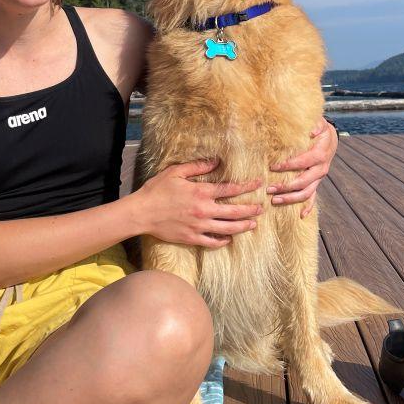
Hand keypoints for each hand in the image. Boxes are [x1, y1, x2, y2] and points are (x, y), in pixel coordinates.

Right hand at [127, 158, 262, 247]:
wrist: (141, 213)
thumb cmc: (157, 190)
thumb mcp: (176, 172)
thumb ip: (198, 167)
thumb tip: (216, 161)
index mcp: (201, 193)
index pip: (230, 189)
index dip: (246, 186)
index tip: (258, 184)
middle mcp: (204, 211)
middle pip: (235, 211)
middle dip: (251, 209)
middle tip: (262, 208)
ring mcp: (199, 227)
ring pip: (228, 228)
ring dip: (243, 226)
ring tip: (253, 224)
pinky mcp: (192, 238)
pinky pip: (213, 242)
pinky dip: (224, 240)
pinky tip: (230, 238)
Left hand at [266, 118, 337, 218]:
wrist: (330, 138)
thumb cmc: (320, 130)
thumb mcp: (319, 123)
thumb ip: (315, 125)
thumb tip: (310, 131)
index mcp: (320, 155)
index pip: (303, 162)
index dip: (288, 165)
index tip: (272, 167)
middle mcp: (321, 169)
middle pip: (304, 182)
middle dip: (286, 187)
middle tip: (269, 189)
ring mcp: (319, 178)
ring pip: (307, 193)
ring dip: (291, 199)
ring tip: (275, 201)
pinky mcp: (317, 182)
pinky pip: (314, 197)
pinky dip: (309, 207)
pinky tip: (301, 215)